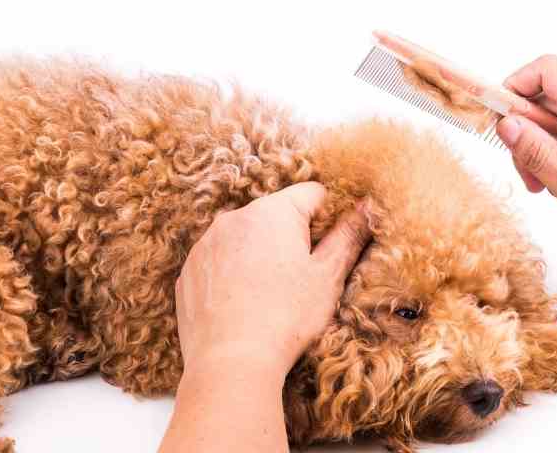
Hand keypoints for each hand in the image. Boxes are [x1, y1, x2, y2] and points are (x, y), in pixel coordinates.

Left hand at [175, 182, 371, 376]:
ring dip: (261, 255)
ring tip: (271, 295)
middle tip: (302, 279)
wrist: (230, 363)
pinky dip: (234, 275)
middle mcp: (233, 218)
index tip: (328, 251)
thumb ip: (349, 235)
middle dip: (293, 238)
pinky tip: (245, 304)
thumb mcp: (328, 276)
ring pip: (246, 238)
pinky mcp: (189, 271)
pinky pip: (220, 261)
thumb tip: (367, 207)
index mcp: (272, 211)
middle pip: (277, 215)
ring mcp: (206, 244)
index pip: (313, 194)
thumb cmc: (286, 318)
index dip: (329, 219)